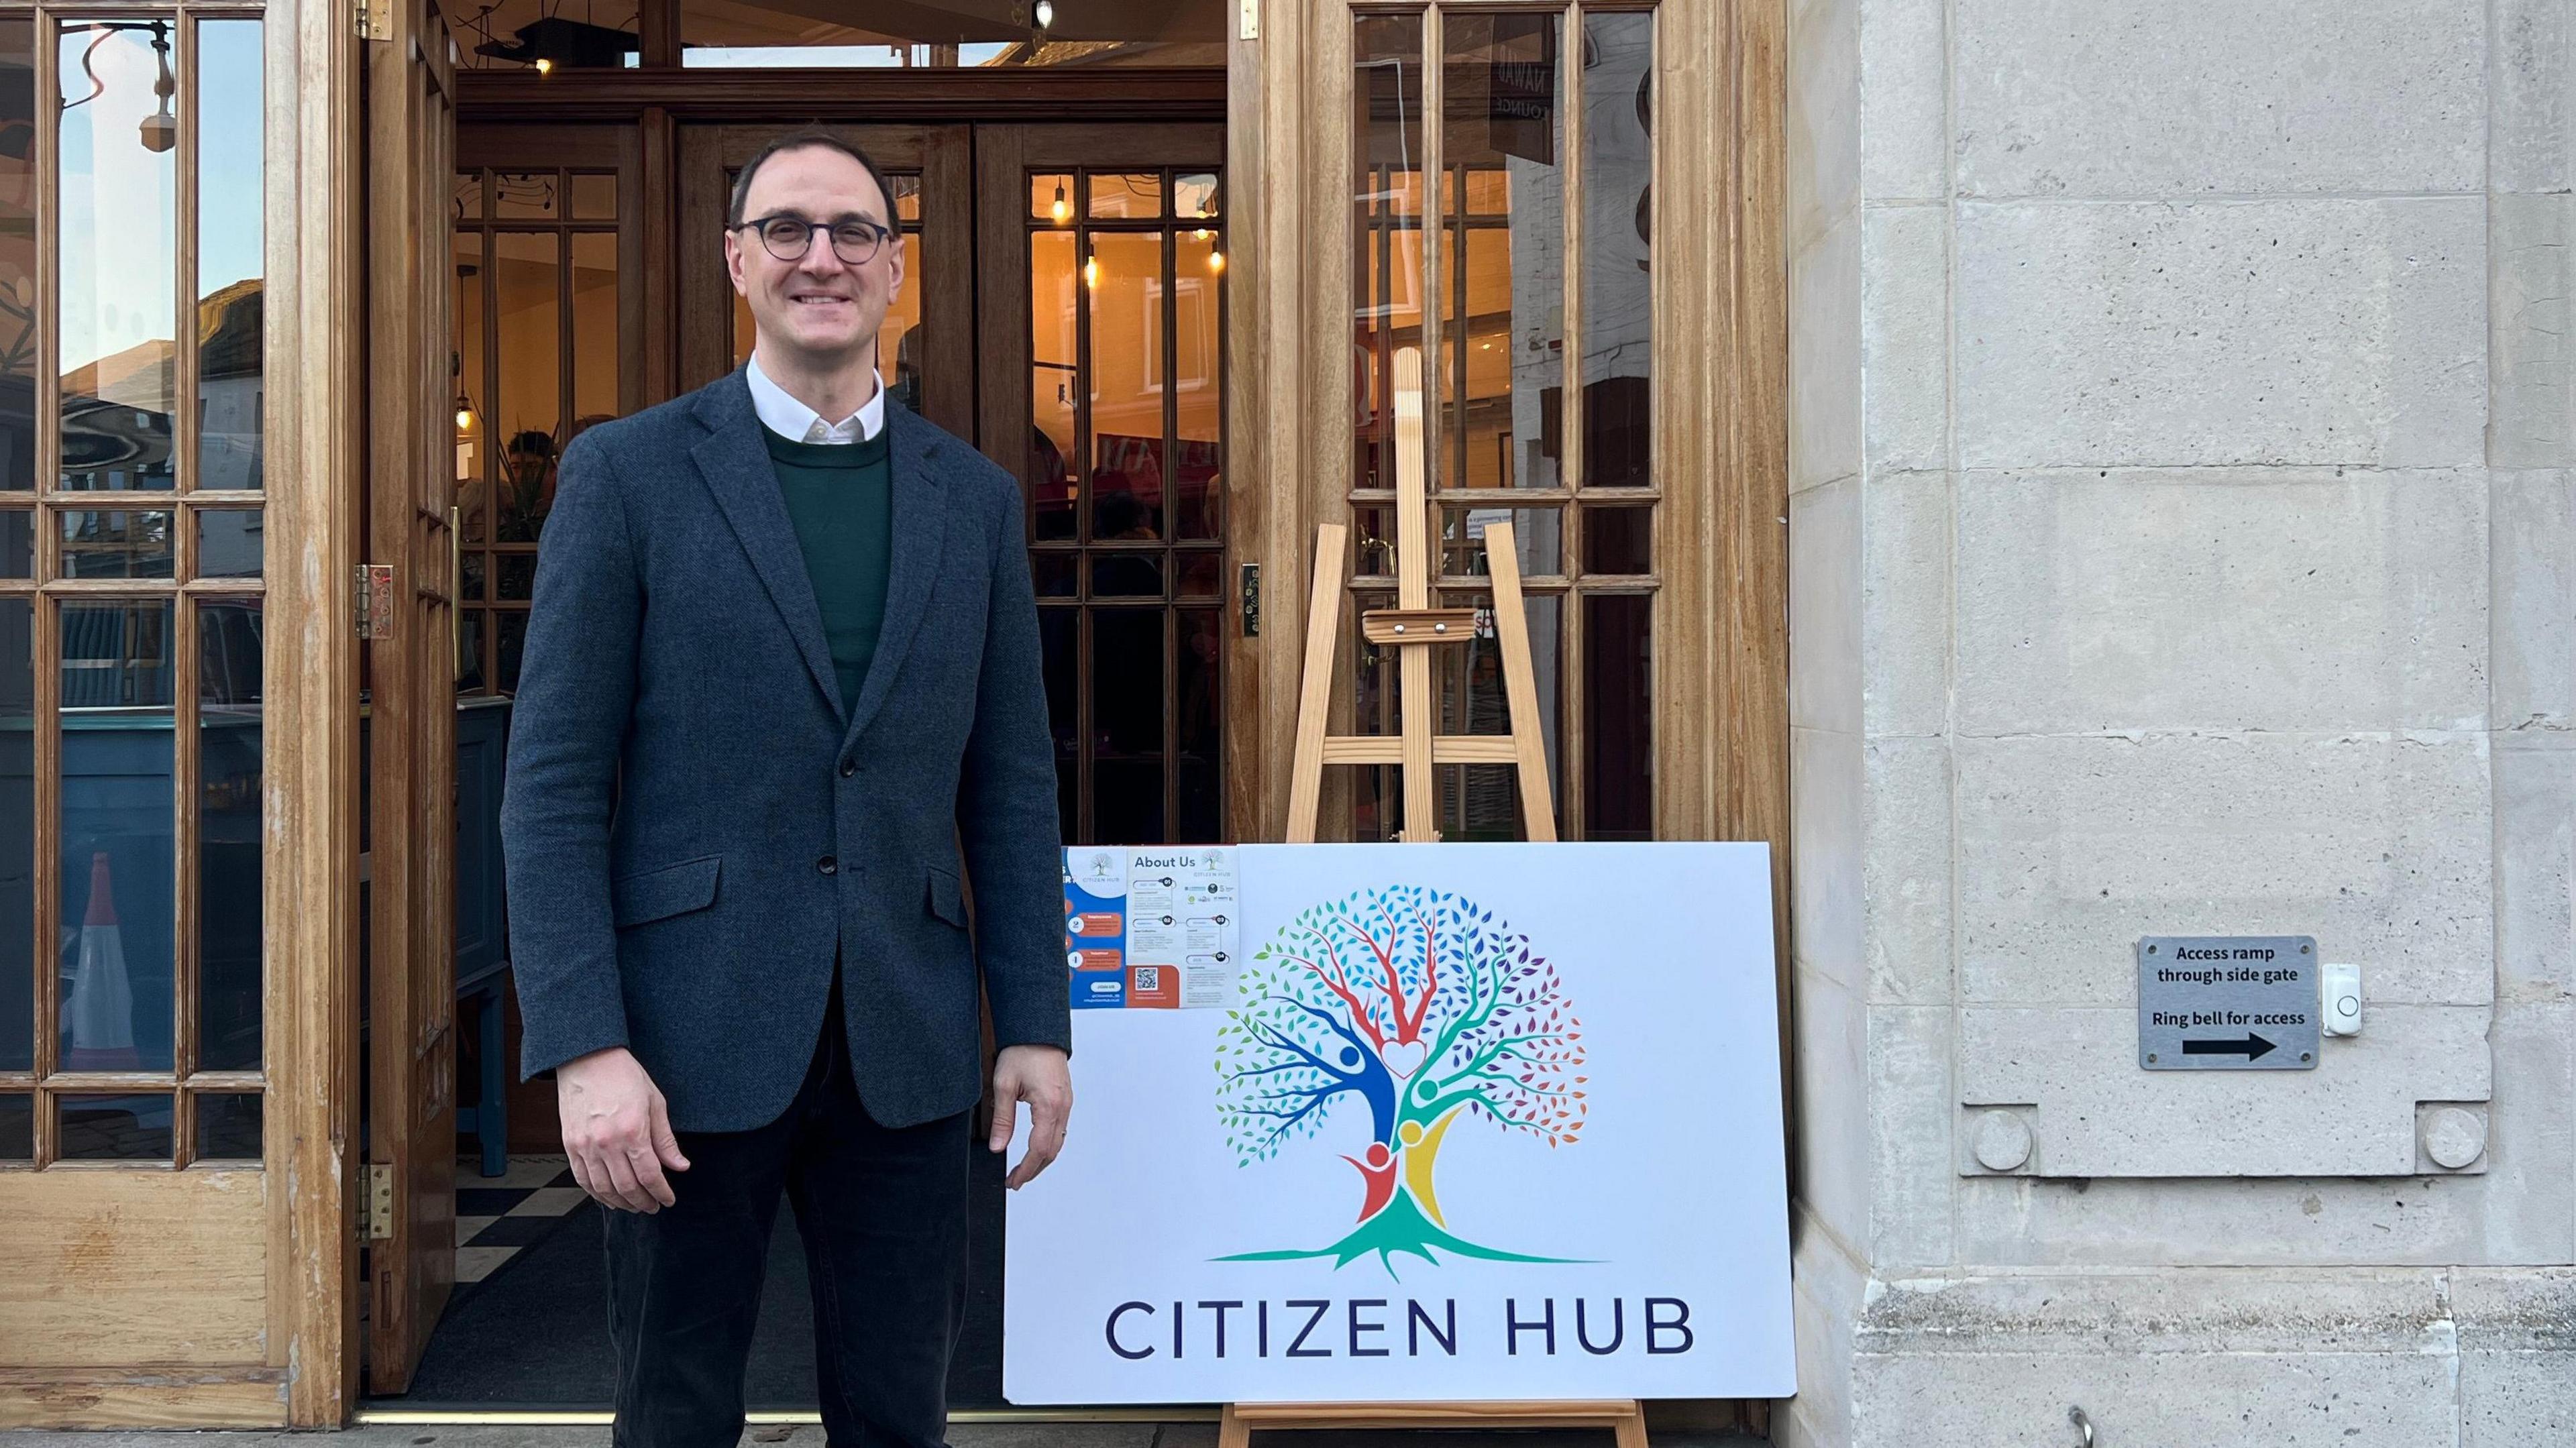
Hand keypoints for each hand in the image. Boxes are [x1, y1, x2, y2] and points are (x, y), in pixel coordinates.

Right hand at [556, 1046, 690, 1212]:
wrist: (587, 1058)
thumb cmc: (624, 1075)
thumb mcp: (655, 1103)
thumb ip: (665, 1140)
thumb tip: (680, 1166)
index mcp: (633, 1131)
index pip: (650, 1175)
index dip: (661, 1193)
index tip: (668, 1200)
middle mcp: (607, 1143)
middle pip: (627, 1187)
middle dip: (643, 1202)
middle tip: (652, 1207)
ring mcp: (585, 1146)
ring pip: (604, 1188)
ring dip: (620, 1203)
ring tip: (633, 1206)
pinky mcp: (570, 1145)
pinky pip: (582, 1179)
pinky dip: (596, 1193)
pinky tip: (608, 1198)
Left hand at [989, 1044, 1071, 1189]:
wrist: (1038, 1031)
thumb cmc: (1023, 1051)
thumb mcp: (1004, 1086)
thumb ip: (1002, 1120)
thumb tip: (998, 1146)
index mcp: (1049, 1106)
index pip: (1039, 1150)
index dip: (1026, 1170)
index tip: (1014, 1180)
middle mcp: (1062, 1107)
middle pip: (1052, 1151)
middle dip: (1034, 1169)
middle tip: (1016, 1180)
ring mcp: (1066, 1103)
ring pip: (1058, 1142)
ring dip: (1042, 1159)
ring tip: (1024, 1169)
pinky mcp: (1064, 1099)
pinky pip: (1060, 1129)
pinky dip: (1048, 1144)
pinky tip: (1036, 1148)